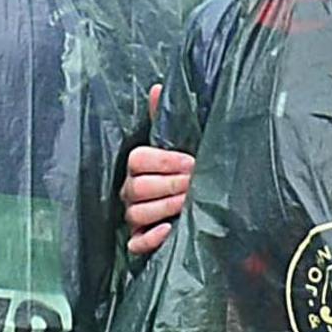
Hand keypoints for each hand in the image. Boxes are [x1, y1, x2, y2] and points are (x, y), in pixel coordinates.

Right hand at [124, 83, 196, 256]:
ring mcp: (133, 215)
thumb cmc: (187, 169)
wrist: (200, 200)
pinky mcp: (140, 239)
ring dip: (164, 208)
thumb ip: (167, 117)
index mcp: (138, 166)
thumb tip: (158, 88)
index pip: (137, 159)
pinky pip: (135, 243)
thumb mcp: (180, 142)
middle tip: (195, 183)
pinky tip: (169, 229)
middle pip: (137, 187)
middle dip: (170, 185)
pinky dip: (150, 238)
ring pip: (136, 213)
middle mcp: (131, 190)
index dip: (165, 161)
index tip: (191, 162)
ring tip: (188, 203)